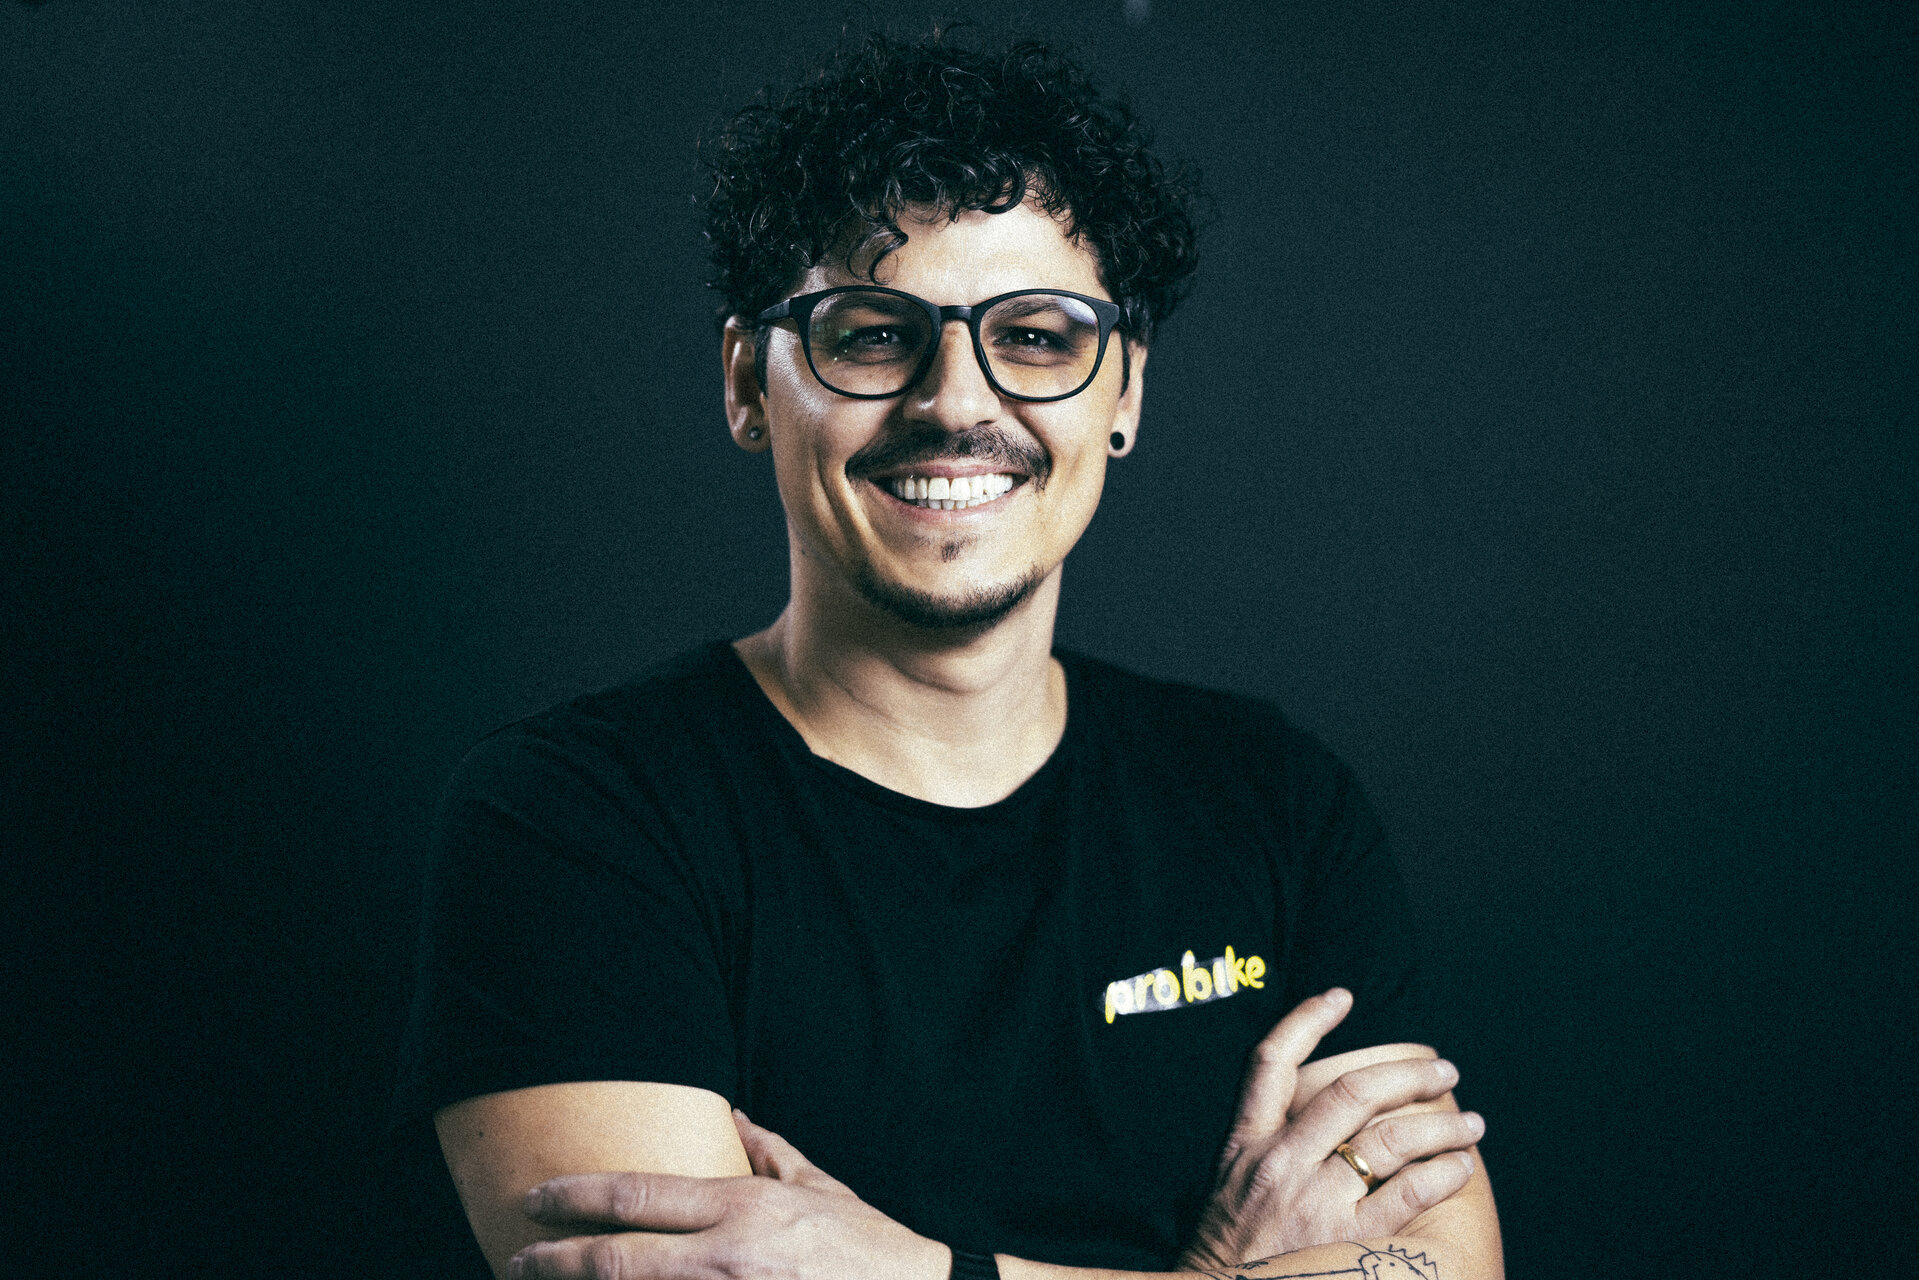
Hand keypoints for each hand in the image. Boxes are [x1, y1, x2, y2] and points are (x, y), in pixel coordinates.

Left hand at [511, 1111, 950, 1279]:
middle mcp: (731, 1258)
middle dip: (557, 1262)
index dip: (576, 1198)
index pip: (639, 1197)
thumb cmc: (868, 1248)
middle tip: (516, 1261)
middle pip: (619, 1261)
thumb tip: (729, 1115)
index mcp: (745, 1209)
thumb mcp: (818, 1189)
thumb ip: (767, 1151)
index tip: (535, 1200)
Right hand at [1179, 989, 1484, 1270]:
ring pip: (1388, 1140)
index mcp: (1245, 1142)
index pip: (1270, 1062)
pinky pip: (1405, 1195)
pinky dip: (1441, 1175)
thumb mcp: (1228, 1186)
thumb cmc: (1231, 1250)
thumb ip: (1264, 1147)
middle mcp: (1278, 1162)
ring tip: (1472, 1124)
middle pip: (1351, 1093)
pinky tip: (1461, 1167)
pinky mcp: (1342, 1240)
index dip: (1308, 1019)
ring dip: (1440, 1126)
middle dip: (1408, 1074)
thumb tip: (1318, 1117)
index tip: (1342, 997)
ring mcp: (1311, 1201)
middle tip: (1445, 1071)